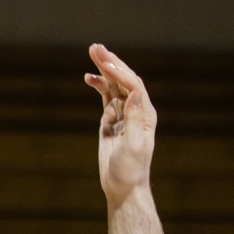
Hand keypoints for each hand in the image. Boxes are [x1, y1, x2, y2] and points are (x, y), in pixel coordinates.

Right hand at [86, 44, 157, 205]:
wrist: (123, 186)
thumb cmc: (130, 170)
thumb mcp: (134, 146)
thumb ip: (135, 119)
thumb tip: (136, 94)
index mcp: (145, 114)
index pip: (133, 86)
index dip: (120, 74)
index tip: (104, 65)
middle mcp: (137, 110)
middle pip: (124, 79)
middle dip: (111, 62)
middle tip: (96, 47)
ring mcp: (123, 114)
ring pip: (113, 85)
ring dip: (103, 69)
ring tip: (92, 51)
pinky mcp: (111, 121)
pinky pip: (105, 97)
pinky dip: (98, 85)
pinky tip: (88, 77)